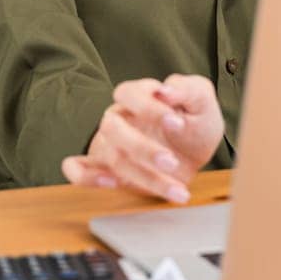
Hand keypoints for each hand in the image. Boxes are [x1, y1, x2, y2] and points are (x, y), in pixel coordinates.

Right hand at [60, 74, 224, 202]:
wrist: (195, 151)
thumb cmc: (195, 121)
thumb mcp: (202, 100)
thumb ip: (188, 89)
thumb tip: (166, 90)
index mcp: (141, 95)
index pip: (128, 93)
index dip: (148, 107)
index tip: (177, 122)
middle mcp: (120, 117)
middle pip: (113, 128)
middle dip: (143, 148)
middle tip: (172, 162)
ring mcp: (109, 143)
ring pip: (112, 157)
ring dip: (144, 177)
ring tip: (177, 189)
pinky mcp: (104, 167)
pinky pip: (78, 170)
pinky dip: (86, 178)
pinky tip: (112, 184)